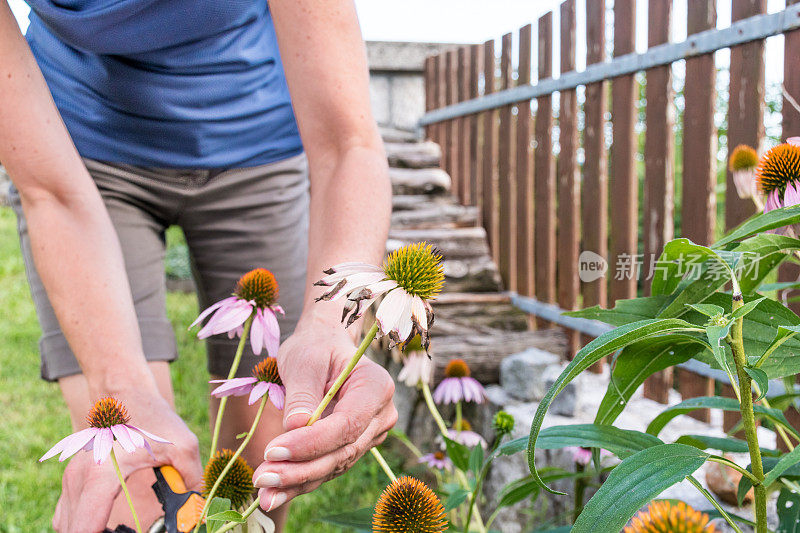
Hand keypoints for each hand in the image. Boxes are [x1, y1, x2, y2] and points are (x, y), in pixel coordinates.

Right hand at [52, 388, 201, 532]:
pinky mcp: (71, 482)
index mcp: (102, 473)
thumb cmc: (153, 418)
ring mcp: (70, 480)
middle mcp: (79, 479)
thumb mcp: (183, 446)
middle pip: (73, 530)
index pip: (85, 527)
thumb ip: (191, 480)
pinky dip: (82, 523)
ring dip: (88, 530)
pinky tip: (104, 524)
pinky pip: (68, 515)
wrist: (125, 393)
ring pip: (67, 525)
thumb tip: (198, 510)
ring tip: (117, 532)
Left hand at [252, 317, 397, 510]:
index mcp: (377, 387)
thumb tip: (295, 429)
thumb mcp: (304, 362)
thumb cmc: (315, 347)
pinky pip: (327, 468)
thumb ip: (302, 396)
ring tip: (264, 492)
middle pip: (343, 451)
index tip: (273, 452)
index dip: (312, 443)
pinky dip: (300, 481)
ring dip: (297, 482)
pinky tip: (273, 493)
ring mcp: (370, 434)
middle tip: (263, 478)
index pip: (347, 425)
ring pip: (334, 465)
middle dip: (301, 469)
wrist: (323, 346)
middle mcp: (381, 415)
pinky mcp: (352, 447)